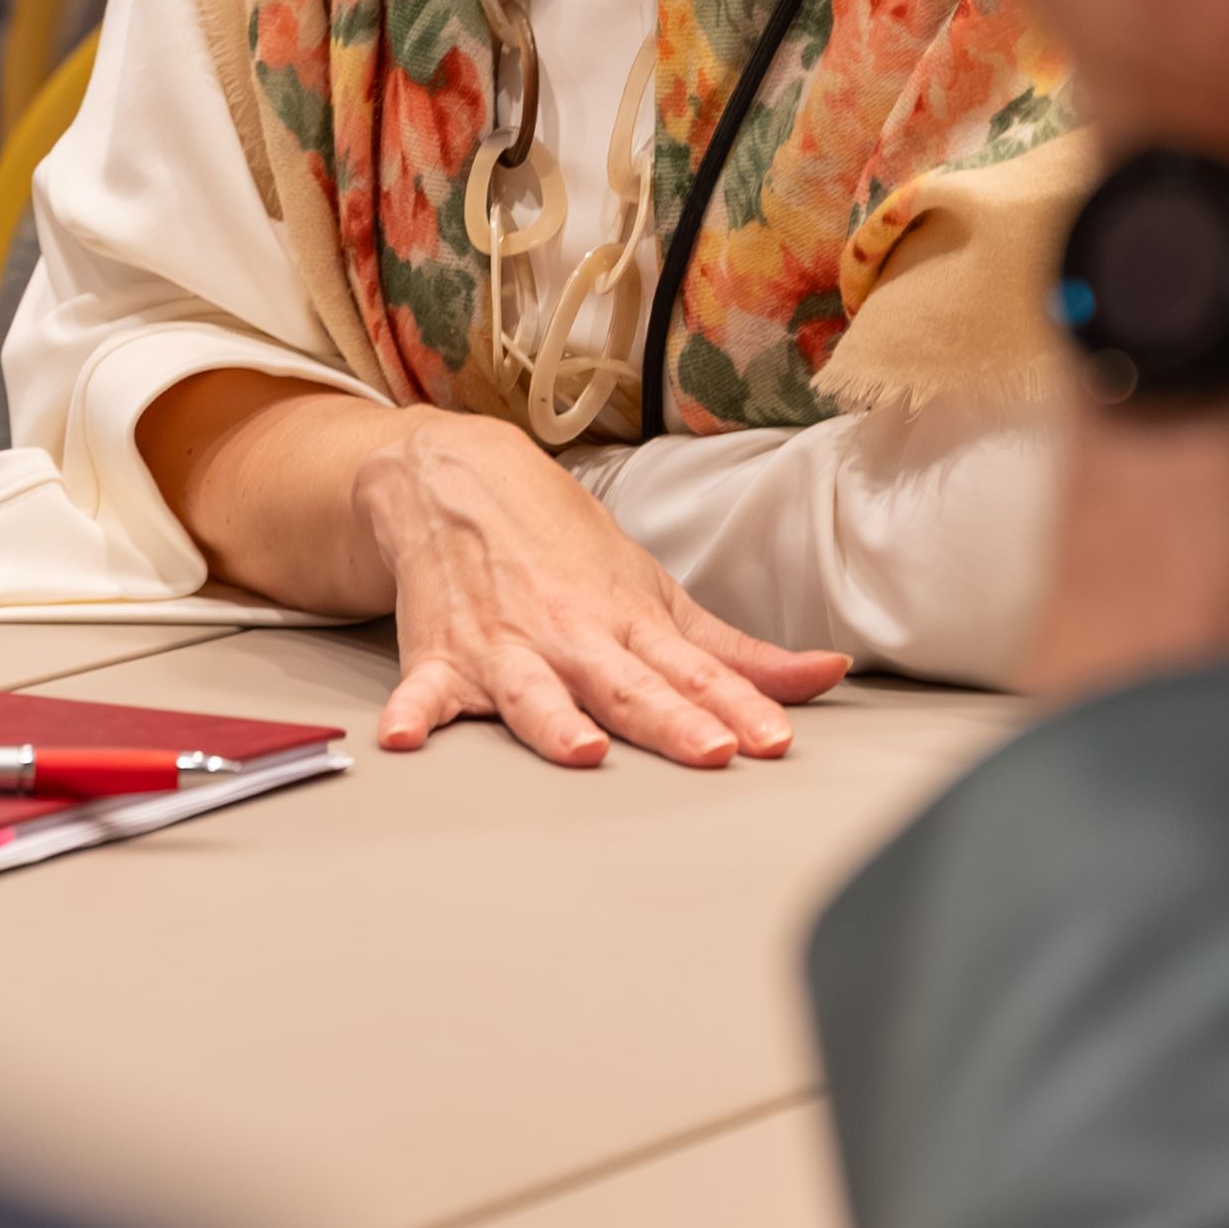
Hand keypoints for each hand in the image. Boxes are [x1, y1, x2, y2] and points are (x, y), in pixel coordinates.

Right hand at [361, 407, 846, 769]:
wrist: (460, 478)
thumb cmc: (565, 549)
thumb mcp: (655, 592)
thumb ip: (734, 653)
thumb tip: (824, 675)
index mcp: (628, 622)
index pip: (695, 672)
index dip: (738, 705)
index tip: (773, 737)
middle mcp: (571, 636)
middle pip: (627, 686)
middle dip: (670, 719)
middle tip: (712, 749)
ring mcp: (505, 646)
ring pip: (534, 693)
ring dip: (554, 720)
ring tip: (581, 748)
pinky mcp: (441, 655)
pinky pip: (424, 692)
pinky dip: (412, 712)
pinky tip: (404, 736)